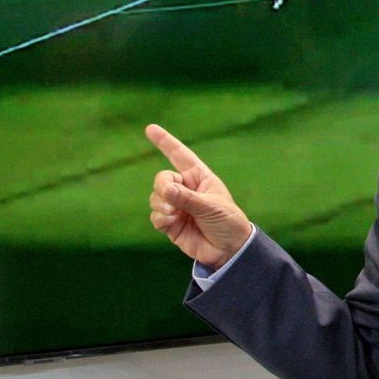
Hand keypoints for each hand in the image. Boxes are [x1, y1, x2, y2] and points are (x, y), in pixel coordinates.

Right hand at [145, 123, 252, 267]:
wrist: (229, 250)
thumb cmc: (228, 222)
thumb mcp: (211, 207)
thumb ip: (187, 198)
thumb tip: (164, 190)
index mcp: (199, 177)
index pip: (180, 155)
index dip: (165, 142)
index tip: (150, 128)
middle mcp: (186, 189)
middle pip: (161, 178)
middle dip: (163, 187)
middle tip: (171, 198)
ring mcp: (177, 206)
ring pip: (155, 197)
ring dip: (161, 205)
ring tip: (176, 215)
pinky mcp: (170, 223)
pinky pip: (155, 215)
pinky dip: (160, 218)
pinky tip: (172, 223)